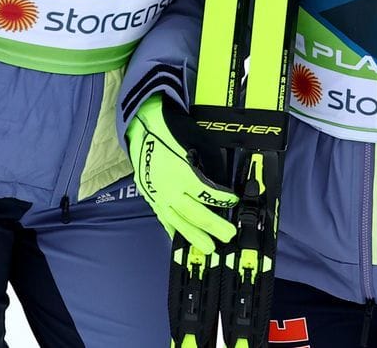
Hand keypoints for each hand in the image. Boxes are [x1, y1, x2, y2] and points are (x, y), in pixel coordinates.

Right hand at [126, 96, 237, 253]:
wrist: (142, 129)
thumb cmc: (171, 134)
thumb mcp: (195, 144)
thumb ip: (207, 165)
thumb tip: (220, 181)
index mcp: (180, 174)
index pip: (206, 193)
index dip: (222, 199)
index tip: (234, 201)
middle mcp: (167, 189)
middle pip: (193, 213)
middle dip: (212, 226)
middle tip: (228, 236)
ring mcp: (156, 196)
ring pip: (177, 221)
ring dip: (194, 236)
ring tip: (208, 247)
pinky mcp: (150, 197)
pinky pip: (163, 218)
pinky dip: (173, 229)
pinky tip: (181, 239)